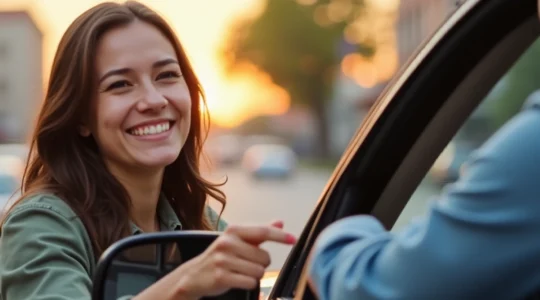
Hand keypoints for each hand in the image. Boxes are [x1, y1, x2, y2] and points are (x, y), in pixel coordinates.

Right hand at [172, 221, 295, 298]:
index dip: (280, 236)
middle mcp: (227, 242)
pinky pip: (250, 282)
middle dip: (260, 264)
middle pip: (265, 257)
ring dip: (254, 275)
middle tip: (246, 263)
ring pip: (259, 271)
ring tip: (239, 272)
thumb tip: (280, 222)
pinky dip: (248, 284)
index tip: (293, 239)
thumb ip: (259, 232)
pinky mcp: (221, 277)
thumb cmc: (220, 257)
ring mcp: (223, 260)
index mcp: (233, 231)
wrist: (193, 275)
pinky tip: (236, 280)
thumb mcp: (237, 240)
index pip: (262, 231)